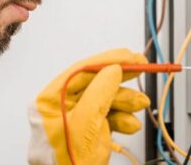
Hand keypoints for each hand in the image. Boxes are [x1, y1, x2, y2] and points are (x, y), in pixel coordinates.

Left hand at [28, 49, 149, 164]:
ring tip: (140, 104)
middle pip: (94, 84)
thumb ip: (99, 94)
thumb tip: (112, 69)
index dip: (108, 61)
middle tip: (142, 71)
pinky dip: (122, 119)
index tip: (130, 56)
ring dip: (125, 102)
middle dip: (120, 82)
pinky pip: (106, 118)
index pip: (80, 71)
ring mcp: (73, 122)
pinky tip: (130, 124)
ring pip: (104, 101)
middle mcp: (59, 109)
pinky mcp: (86, 134)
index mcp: (49, 102)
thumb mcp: (86, 126)